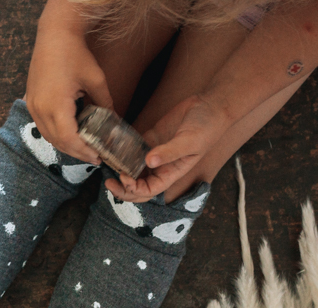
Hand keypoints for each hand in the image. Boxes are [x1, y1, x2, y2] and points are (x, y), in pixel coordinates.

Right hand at [24, 16, 110, 165]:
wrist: (54, 36)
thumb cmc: (75, 54)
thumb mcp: (96, 79)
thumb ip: (105, 103)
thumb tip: (114, 120)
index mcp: (56, 105)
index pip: (69, 139)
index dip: (83, 151)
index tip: (98, 157)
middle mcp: (40, 109)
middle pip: (58, 141)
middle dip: (76, 152)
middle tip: (94, 157)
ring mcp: (33, 106)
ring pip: (48, 136)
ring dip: (65, 145)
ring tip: (83, 148)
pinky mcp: (31, 101)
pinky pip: (42, 126)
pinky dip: (56, 134)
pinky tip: (69, 134)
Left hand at [106, 95, 231, 201]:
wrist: (210, 106)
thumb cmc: (207, 127)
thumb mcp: (190, 141)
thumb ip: (170, 152)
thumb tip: (149, 162)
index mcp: (171, 173)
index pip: (149, 191)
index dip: (134, 189)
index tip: (124, 177)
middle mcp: (161, 167)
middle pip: (137, 186)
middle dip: (122, 188)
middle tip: (108, 180)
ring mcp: (154, 153)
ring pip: (132, 169)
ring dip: (119, 170)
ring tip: (106, 164)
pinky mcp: (150, 138)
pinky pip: (132, 149)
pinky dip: (121, 151)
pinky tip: (111, 147)